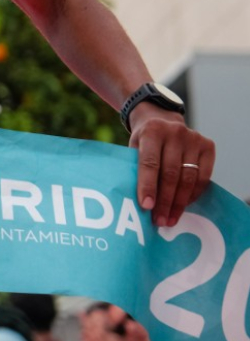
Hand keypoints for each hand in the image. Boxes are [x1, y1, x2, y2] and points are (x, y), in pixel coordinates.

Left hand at [129, 106, 214, 225]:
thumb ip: (134, 168)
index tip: (146, 207)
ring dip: (179, 202)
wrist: (161, 119)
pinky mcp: (208, 145)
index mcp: (152, 131)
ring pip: (188, 178)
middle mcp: (175, 133)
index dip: (148, 186)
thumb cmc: (143, 141)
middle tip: (159, 221)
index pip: (150, 163)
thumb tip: (137, 203)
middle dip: (165, 201)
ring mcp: (194, 138)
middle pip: (170, 174)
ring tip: (170, 219)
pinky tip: (184, 205)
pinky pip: (203, 176)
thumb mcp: (132, 147)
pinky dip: (193, 194)